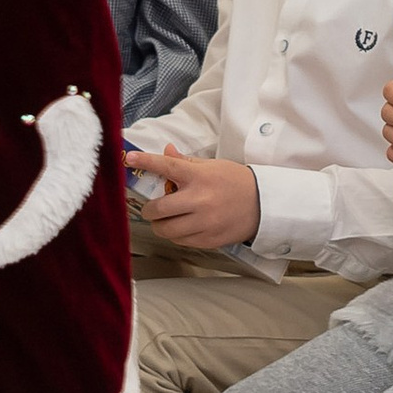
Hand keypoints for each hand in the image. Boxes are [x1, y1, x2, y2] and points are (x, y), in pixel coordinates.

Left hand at [131, 152, 262, 251]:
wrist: (263, 204)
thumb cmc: (236, 182)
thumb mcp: (212, 167)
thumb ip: (186, 162)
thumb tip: (166, 151)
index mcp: (199, 177)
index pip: (166, 166)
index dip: (145, 162)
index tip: (129, 159)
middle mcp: (200, 199)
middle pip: (158, 209)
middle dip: (149, 210)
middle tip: (151, 209)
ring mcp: (204, 222)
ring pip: (166, 230)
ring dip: (161, 225)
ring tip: (167, 220)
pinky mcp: (208, 239)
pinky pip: (180, 241)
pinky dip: (176, 235)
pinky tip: (183, 227)